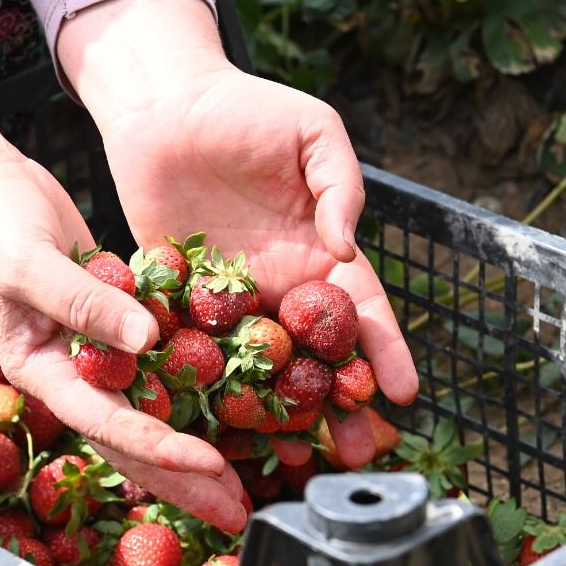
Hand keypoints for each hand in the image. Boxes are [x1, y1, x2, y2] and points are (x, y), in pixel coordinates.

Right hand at [0, 148, 249, 531]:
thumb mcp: (29, 262)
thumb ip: (85, 303)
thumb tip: (147, 339)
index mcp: (43, 372)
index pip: (110, 425)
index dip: (162, 451)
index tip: (211, 466)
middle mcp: (70, 373)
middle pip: (134, 441)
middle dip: (184, 481)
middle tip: (238, 516)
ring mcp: (92, 352)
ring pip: (148, 412)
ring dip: (191, 448)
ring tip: (239, 481)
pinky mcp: (112, 321)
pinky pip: (155, 365)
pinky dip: (189, 387)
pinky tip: (229, 403)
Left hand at [59, 0, 419, 468]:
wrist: (162, 105)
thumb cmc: (246, 110)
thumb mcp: (313, 131)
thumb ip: (340, 184)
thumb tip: (344, 245)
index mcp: (320, 253)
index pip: (361, 312)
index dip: (384, 352)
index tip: (402, 393)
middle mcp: (279, 287)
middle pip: (316, 358)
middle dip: (340, 407)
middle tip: (359, 455)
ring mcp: (228, 300)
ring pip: (259, 369)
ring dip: (279, 415)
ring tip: (296, 461)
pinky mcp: (176, 302)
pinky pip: (194, 350)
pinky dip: (205, 389)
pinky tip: (216, 430)